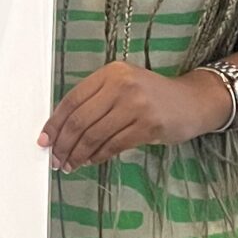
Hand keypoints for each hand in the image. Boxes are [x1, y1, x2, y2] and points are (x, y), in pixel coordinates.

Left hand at [39, 61, 226, 169]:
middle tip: (56, 159)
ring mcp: (136, 104)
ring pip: (94, 135)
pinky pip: (113, 146)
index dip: (54, 123)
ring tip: (71, 164)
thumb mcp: (123, 86)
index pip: (72, 99)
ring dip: (78, 154)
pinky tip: (91, 161)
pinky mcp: (149, 125)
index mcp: (111, 73)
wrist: (192, 101)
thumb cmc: (153, 97)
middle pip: (80, 120)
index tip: (45, 139)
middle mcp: (122, 85)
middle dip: (64, 144)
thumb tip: (62, 129)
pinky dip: (98, 156)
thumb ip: (96, 100)